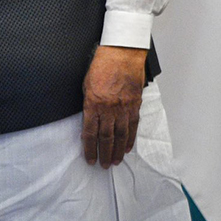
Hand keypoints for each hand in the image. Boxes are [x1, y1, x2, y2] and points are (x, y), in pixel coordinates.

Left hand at [81, 44, 145, 166]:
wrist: (121, 55)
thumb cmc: (101, 66)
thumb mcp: (86, 84)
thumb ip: (88, 102)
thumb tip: (88, 119)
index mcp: (93, 102)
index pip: (90, 132)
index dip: (89, 148)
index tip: (89, 159)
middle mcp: (109, 108)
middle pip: (106, 137)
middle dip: (104, 153)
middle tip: (103, 165)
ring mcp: (123, 108)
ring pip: (120, 135)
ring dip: (117, 150)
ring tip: (114, 162)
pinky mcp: (134, 105)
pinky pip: (132, 126)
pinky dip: (130, 139)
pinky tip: (126, 148)